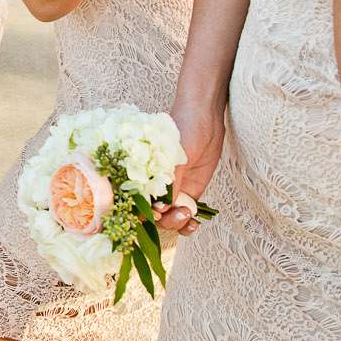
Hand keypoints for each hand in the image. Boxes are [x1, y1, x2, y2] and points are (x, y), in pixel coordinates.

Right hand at [154, 97, 223, 235]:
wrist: (205, 117)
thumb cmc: (183, 128)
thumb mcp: (174, 155)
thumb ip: (169, 182)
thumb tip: (160, 208)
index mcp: (142, 172)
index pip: (135, 200)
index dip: (143, 213)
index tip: (155, 215)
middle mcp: (154, 184)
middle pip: (153, 214)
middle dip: (165, 221)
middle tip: (179, 213)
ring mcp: (173, 189)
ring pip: (169, 217)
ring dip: (177, 223)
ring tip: (189, 217)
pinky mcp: (189, 192)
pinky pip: (185, 214)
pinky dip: (188, 223)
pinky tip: (195, 223)